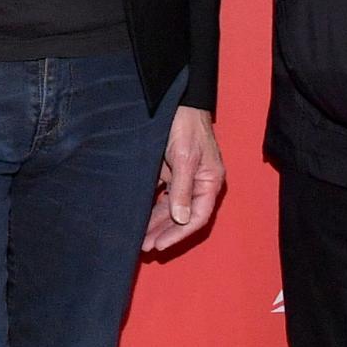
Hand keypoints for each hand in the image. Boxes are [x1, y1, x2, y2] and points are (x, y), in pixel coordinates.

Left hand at [142, 105, 224, 253]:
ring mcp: (182, 177)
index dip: (178, 234)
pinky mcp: (168, 170)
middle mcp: (198, 183)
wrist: (175, 100)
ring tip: (139, 237)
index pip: (196, 217)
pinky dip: (150, 206)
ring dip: (155, 222)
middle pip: (181, 216)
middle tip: (144, 246)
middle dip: (163, 231)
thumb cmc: (185, 126)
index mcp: (209, 182)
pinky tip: (137, 216)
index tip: (160, 245)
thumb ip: (182, 189)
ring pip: (169, 207)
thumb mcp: (184, 157)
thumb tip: (181, 219)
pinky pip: (160, 194)